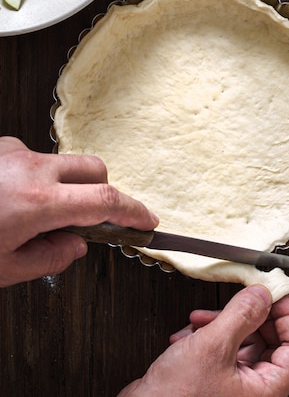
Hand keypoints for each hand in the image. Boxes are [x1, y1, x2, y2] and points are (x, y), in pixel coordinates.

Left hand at [0, 136, 158, 286]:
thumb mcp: (3, 268)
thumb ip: (48, 259)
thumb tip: (75, 246)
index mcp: (36, 201)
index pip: (105, 201)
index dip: (133, 212)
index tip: (146, 221)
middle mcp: (31, 169)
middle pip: (95, 170)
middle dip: (103, 193)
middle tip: (87, 220)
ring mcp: (15, 152)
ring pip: (65, 163)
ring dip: (65, 185)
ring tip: (34, 214)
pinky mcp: (2, 146)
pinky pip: (37, 159)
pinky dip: (36, 178)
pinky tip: (13, 198)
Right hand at [119, 285, 288, 396]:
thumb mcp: (212, 347)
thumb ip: (241, 315)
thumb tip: (263, 294)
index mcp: (266, 391)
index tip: (276, 294)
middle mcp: (253, 390)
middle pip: (271, 340)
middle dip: (250, 315)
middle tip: (240, 297)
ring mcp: (232, 386)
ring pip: (244, 341)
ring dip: (224, 323)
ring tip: (202, 320)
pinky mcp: (212, 381)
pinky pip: (222, 349)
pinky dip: (207, 335)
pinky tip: (189, 334)